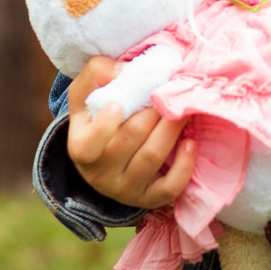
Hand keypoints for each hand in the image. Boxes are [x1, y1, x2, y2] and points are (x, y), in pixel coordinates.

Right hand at [63, 57, 196, 210]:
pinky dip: (184, 165)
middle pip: (130, 140)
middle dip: (152, 113)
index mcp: (80, 148)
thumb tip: (124, 70)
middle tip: (167, 93)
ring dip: (170, 129)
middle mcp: (99, 175)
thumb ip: (97, 73)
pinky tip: (190, 142)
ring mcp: (124, 190)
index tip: (119, 104)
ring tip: (182, 109)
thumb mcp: (87, 93)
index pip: (89, 145)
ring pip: (152, 158)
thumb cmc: (97, 115)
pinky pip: (169, 188)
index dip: (105, 126)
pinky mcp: (148, 198)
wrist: (106, 153)